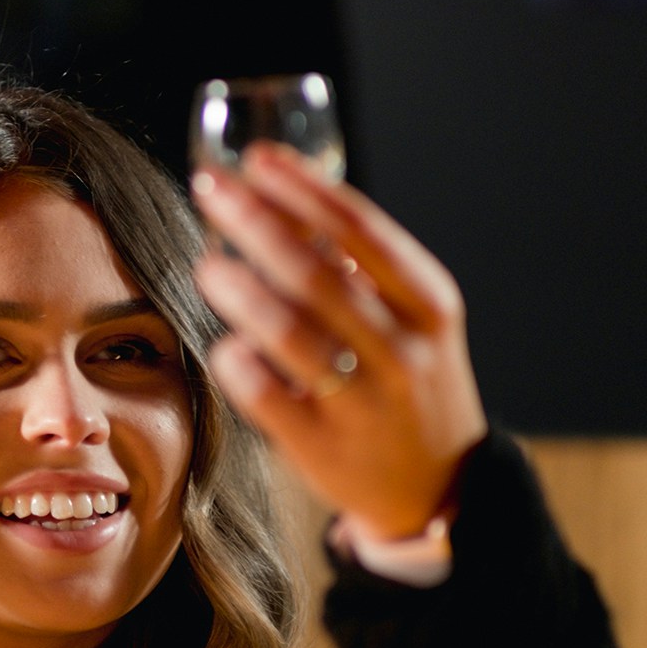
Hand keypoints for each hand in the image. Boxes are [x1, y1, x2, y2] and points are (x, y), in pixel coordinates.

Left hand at [191, 143, 487, 541]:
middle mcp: (403, 350)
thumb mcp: (414, 321)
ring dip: (239, 291)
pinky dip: (238, 361)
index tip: (257, 159)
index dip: (303, 189)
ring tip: (207, 265)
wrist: (439, 488)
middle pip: (316, 273)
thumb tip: (282, 195)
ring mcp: (364, 402)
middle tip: (210, 189)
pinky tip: (225, 345)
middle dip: (256, 223)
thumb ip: (362, 267)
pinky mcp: (323, 447)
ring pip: (289, 333)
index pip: (361, 230)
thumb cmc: (410, 382)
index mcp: (429, 304)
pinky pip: (266, 395)